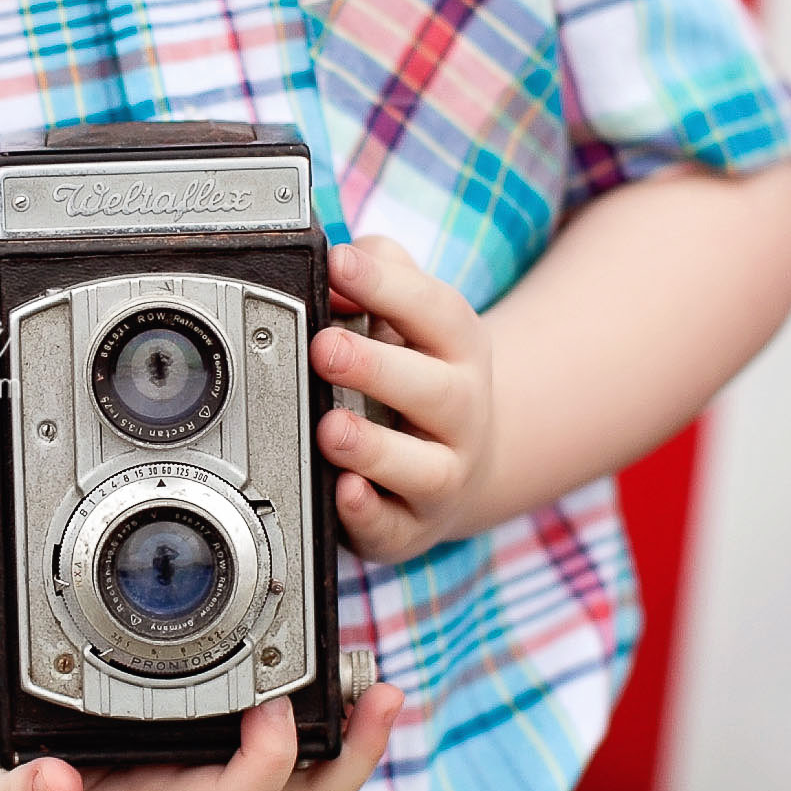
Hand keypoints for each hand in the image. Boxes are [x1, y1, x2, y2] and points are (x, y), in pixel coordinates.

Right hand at [0, 684, 403, 790]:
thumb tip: (55, 786)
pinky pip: (271, 746)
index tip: (276, 708)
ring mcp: (198, 779)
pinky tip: (321, 671)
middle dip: (351, 757)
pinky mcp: (193, 751)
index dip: (270, 762)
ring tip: (377, 681)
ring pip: (297, 777)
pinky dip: (309, 715)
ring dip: (344, 736)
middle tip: (385, 693)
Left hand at [310, 235, 496, 559]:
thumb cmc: (420, 371)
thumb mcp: (411, 314)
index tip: (340, 264)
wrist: (465, 460)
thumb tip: (337, 267)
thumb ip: (378, 275)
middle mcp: (462, 412)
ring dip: (373, 449)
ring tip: (330, 428)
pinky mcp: (412, 526)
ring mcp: (444, 474)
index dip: (388, 285)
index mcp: (460, 349)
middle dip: (376, 368)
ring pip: (422, 469)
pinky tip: (342, 492)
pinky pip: (393, 527)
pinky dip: (368, 513)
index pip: (435, 311)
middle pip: (435, 391)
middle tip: (325, 349)